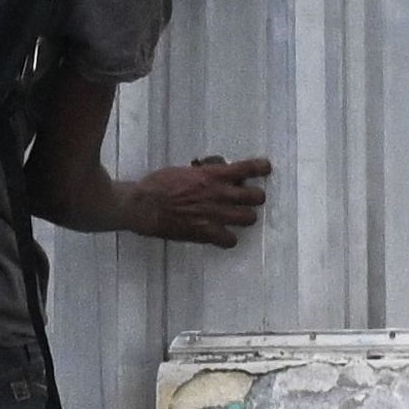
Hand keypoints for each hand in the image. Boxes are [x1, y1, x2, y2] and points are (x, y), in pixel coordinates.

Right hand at [124, 154, 272, 247]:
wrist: (143, 206)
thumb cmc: (158, 184)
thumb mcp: (184, 171)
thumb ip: (203, 174)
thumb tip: (214, 174)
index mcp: (212, 175)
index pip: (246, 168)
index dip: (260, 168)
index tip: (265, 167)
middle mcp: (219, 194)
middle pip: (255, 197)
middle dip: (255, 197)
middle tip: (249, 198)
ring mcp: (215, 215)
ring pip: (249, 218)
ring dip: (245, 217)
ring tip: (237, 217)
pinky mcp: (207, 233)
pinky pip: (230, 240)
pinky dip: (228, 239)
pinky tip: (222, 236)